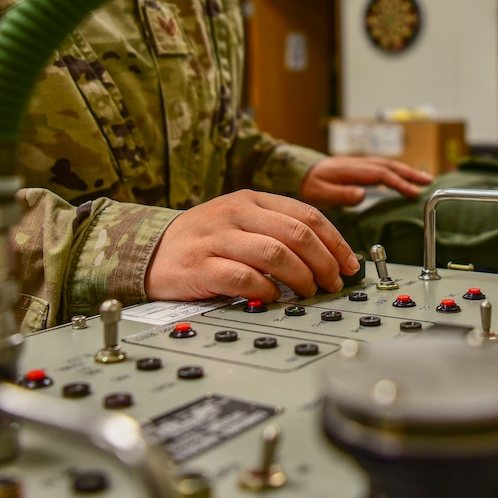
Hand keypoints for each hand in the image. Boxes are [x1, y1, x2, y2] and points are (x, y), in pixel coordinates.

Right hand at [145, 190, 359, 301]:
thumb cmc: (204, 240)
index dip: (336, 242)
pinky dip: (266, 290)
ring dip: (301, 278)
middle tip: (332, 283)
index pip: (308, 215)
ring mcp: (217, 238)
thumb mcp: (242, 221)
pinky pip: (243, 277)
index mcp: (252, 199)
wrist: (147, 250)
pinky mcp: (199, 266)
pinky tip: (272, 298)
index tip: (350, 264)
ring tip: (307, 292)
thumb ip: (279, 231)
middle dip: (324, 263)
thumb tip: (329, 257)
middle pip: (298, 235)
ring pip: (276, 254)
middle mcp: (236, 213)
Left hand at [299, 156, 432, 206]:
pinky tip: (403, 178)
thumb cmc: (308, 183)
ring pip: (387, 165)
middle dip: (410, 173)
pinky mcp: (358, 168)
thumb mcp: (319, 192)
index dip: (399, 183)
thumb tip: (362, 195)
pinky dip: (396, 171)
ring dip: (406, 171)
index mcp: (351, 170)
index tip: (413, 193)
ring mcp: (359, 164)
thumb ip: (340, 194)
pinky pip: (382, 167)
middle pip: (389, 165)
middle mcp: (357, 164)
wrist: (298, 171)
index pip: (381, 174)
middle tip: (428, 182)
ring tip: (423, 179)